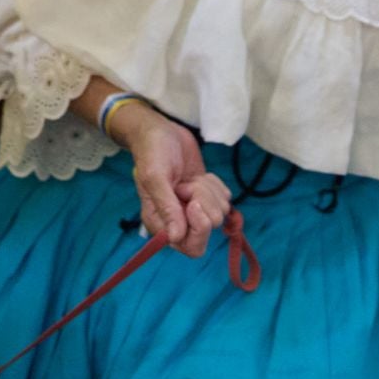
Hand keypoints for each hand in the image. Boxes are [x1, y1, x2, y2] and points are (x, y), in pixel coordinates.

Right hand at [118, 103, 232, 258]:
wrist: (162, 131)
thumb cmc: (152, 151)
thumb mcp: (155, 176)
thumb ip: (166, 206)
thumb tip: (176, 237)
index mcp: (160, 223)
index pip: (190, 246)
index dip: (199, 228)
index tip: (193, 203)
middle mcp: (178, 220)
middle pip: (209, 229)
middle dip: (205, 204)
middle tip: (189, 185)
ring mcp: (194, 209)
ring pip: (220, 212)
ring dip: (208, 191)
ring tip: (190, 178)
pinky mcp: (207, 196)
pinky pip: (225, 199)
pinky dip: (216, 185)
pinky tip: (199, 176)